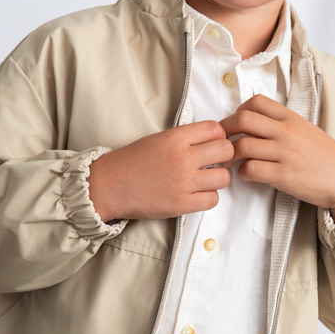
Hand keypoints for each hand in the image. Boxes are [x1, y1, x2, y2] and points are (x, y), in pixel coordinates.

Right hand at [87, 121, 234, 221]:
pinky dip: (207, 197)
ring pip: (224, 177)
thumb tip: (212, 139)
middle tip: (212, 162)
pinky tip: (196, 194)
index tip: (210, 144)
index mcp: (175, 138)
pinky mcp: (181, 204)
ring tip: (203, 180)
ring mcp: (184, 182)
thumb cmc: (131, 161)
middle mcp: (182, 158)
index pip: (215, 129)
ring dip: (216, 179)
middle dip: (223, 156)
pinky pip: (213, 199)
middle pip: (226, 150)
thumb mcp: (158, 139)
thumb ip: (184, 138)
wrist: (108, 186)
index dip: (217, 136)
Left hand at [220, 95, 334, 224]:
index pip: (256, 102)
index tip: (234, 123)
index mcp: (291, 118)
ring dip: (230, 154)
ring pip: (243, 145)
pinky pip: (251, 169)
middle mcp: (287, 132)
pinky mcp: (284, 175)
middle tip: (220, 141)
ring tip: (231, 161)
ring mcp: (285, 153)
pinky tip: (246, 174)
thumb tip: (256, 121)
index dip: (238, 111)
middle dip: (224, 130)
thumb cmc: (325, 157)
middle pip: (243, 119)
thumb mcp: (305, 130)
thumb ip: (283, 124)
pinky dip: (242, 172)